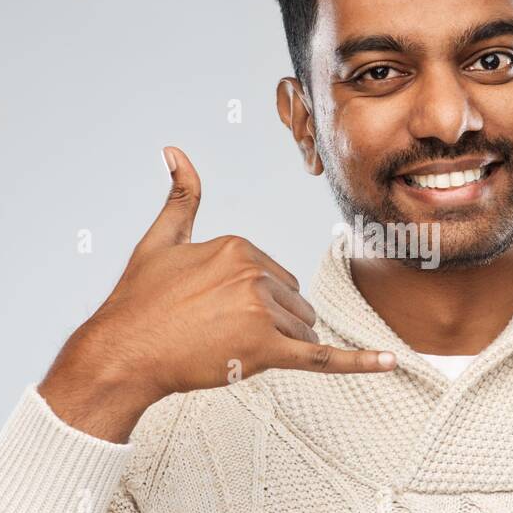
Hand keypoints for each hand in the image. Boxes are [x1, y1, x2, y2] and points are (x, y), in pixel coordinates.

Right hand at [37, 146, 396, 441]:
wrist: (121, 354)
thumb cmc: (138, 302)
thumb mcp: (160, 241)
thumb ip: (180, 197)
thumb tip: (175, 150)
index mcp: (239, 246)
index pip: (276, 278)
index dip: (249, 302)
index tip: (209, 311)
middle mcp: (254, 273)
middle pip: (294, 304)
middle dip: (267, 324)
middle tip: (216, 334)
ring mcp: (261, 312)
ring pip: (301, 332)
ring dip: (274, 347)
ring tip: (225, 349)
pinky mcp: (266, 351)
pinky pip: (323, 358)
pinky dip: (359, 363)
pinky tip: (391, 362)